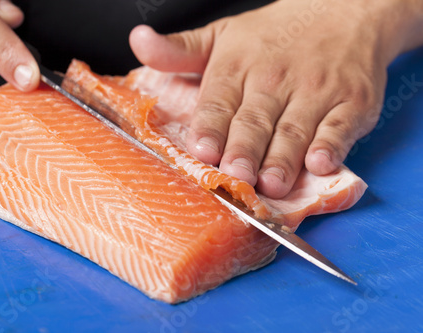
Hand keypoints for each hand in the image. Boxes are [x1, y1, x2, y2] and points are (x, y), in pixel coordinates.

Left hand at [130, 0, 422, 197]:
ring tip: (271, 184)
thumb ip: (179, 49)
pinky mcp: (351, 102)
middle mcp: (274, 79)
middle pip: (255, 121)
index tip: (202, 151)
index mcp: (237, 65)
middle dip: (244, 150)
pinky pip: (340, 127)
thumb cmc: (274, 34)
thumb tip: (137, 41)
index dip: (210, 127)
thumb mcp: (222, 35)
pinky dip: (332, 145)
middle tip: (235, 178)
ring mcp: (315, 90)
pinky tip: (320, 164)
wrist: (343, 8)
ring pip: (294, 130)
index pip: (219, 101)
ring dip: (282, 158)